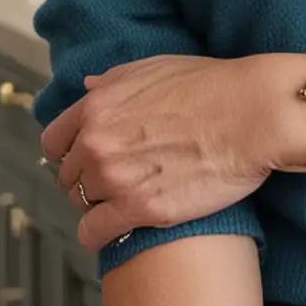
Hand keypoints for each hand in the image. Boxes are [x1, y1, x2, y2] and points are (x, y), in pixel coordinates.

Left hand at [39, 54, 283, 251]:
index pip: (54, 141)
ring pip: (82, 205)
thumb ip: (114, 81)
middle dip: (87, 180)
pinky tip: (117, 232)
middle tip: (116, 182)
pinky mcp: (140, 209)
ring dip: (99, 206)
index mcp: (98, 106)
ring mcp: (116, 177)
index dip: (68, 153)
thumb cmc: (212, 86)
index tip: (84, 160)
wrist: (252, 114)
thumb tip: (88, 86)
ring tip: (125, 203)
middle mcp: (98, 142)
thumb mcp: (156, 68)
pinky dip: (100, 237)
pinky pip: (95, 234)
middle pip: (68, 177)